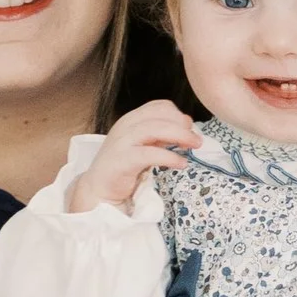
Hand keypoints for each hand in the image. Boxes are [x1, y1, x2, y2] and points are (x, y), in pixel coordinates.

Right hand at [67, 100, 197, 212]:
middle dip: (182, 126)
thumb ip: (161, 135)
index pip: (158, 107)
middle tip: (197, 140)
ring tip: (193, 147)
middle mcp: (126, 126)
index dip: (178, 115)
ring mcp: (122, 142)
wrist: (99, 189)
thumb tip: (186, 124)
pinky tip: (180, 163)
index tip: (190, 128)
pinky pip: (149, 154)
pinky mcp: (122, 160)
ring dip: (179, 136)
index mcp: (132, 120)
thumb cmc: (124, 168)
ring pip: (154, 129)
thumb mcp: (145, 146)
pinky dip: (169, 156)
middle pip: (159, 116)